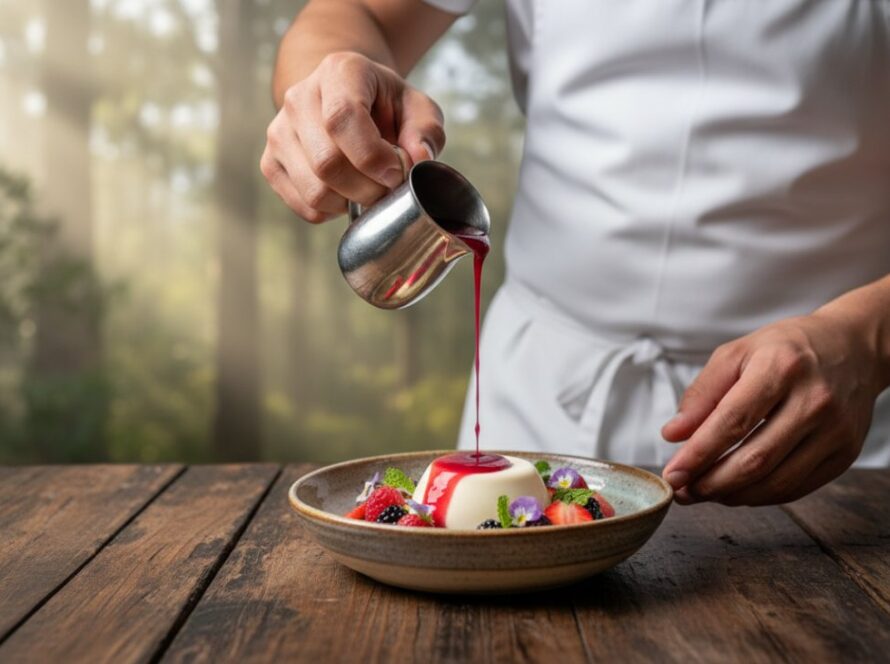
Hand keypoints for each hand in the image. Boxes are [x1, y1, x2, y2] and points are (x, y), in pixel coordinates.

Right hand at [260, 51, 444, 222]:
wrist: (344, 100)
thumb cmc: (384, 106)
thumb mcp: (416, 107)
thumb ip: (426, 131)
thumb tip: (418, 160)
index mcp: (338, 72)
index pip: (342, 118)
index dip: (372, 156)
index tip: (397, 173)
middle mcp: (299, 98)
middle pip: (327, 162)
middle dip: (368, 189)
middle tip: (389, 188)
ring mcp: (279, 132)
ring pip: (315, 191)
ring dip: (351, 203)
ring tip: (369, 189)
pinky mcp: (271, 163)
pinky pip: (304, 206)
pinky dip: (333, 211)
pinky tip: (347, 193)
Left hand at [661, 310, 884, 505]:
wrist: (852, 349)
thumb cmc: (786, 350)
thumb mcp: (737, 354)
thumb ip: (702, 394)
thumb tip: (673, 435)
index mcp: (781, 368)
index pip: (733, 421)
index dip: (698, 453)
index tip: (672, 473)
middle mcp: (813, 401)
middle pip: (756, 459)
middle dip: (711, 483)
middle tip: (682, 490)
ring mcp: (835, 431)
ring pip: (776, 482)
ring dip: (732, 495)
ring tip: (702, 492)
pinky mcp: (845, 454)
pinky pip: (796, 488)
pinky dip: (759, 496)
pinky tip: (736, 490)